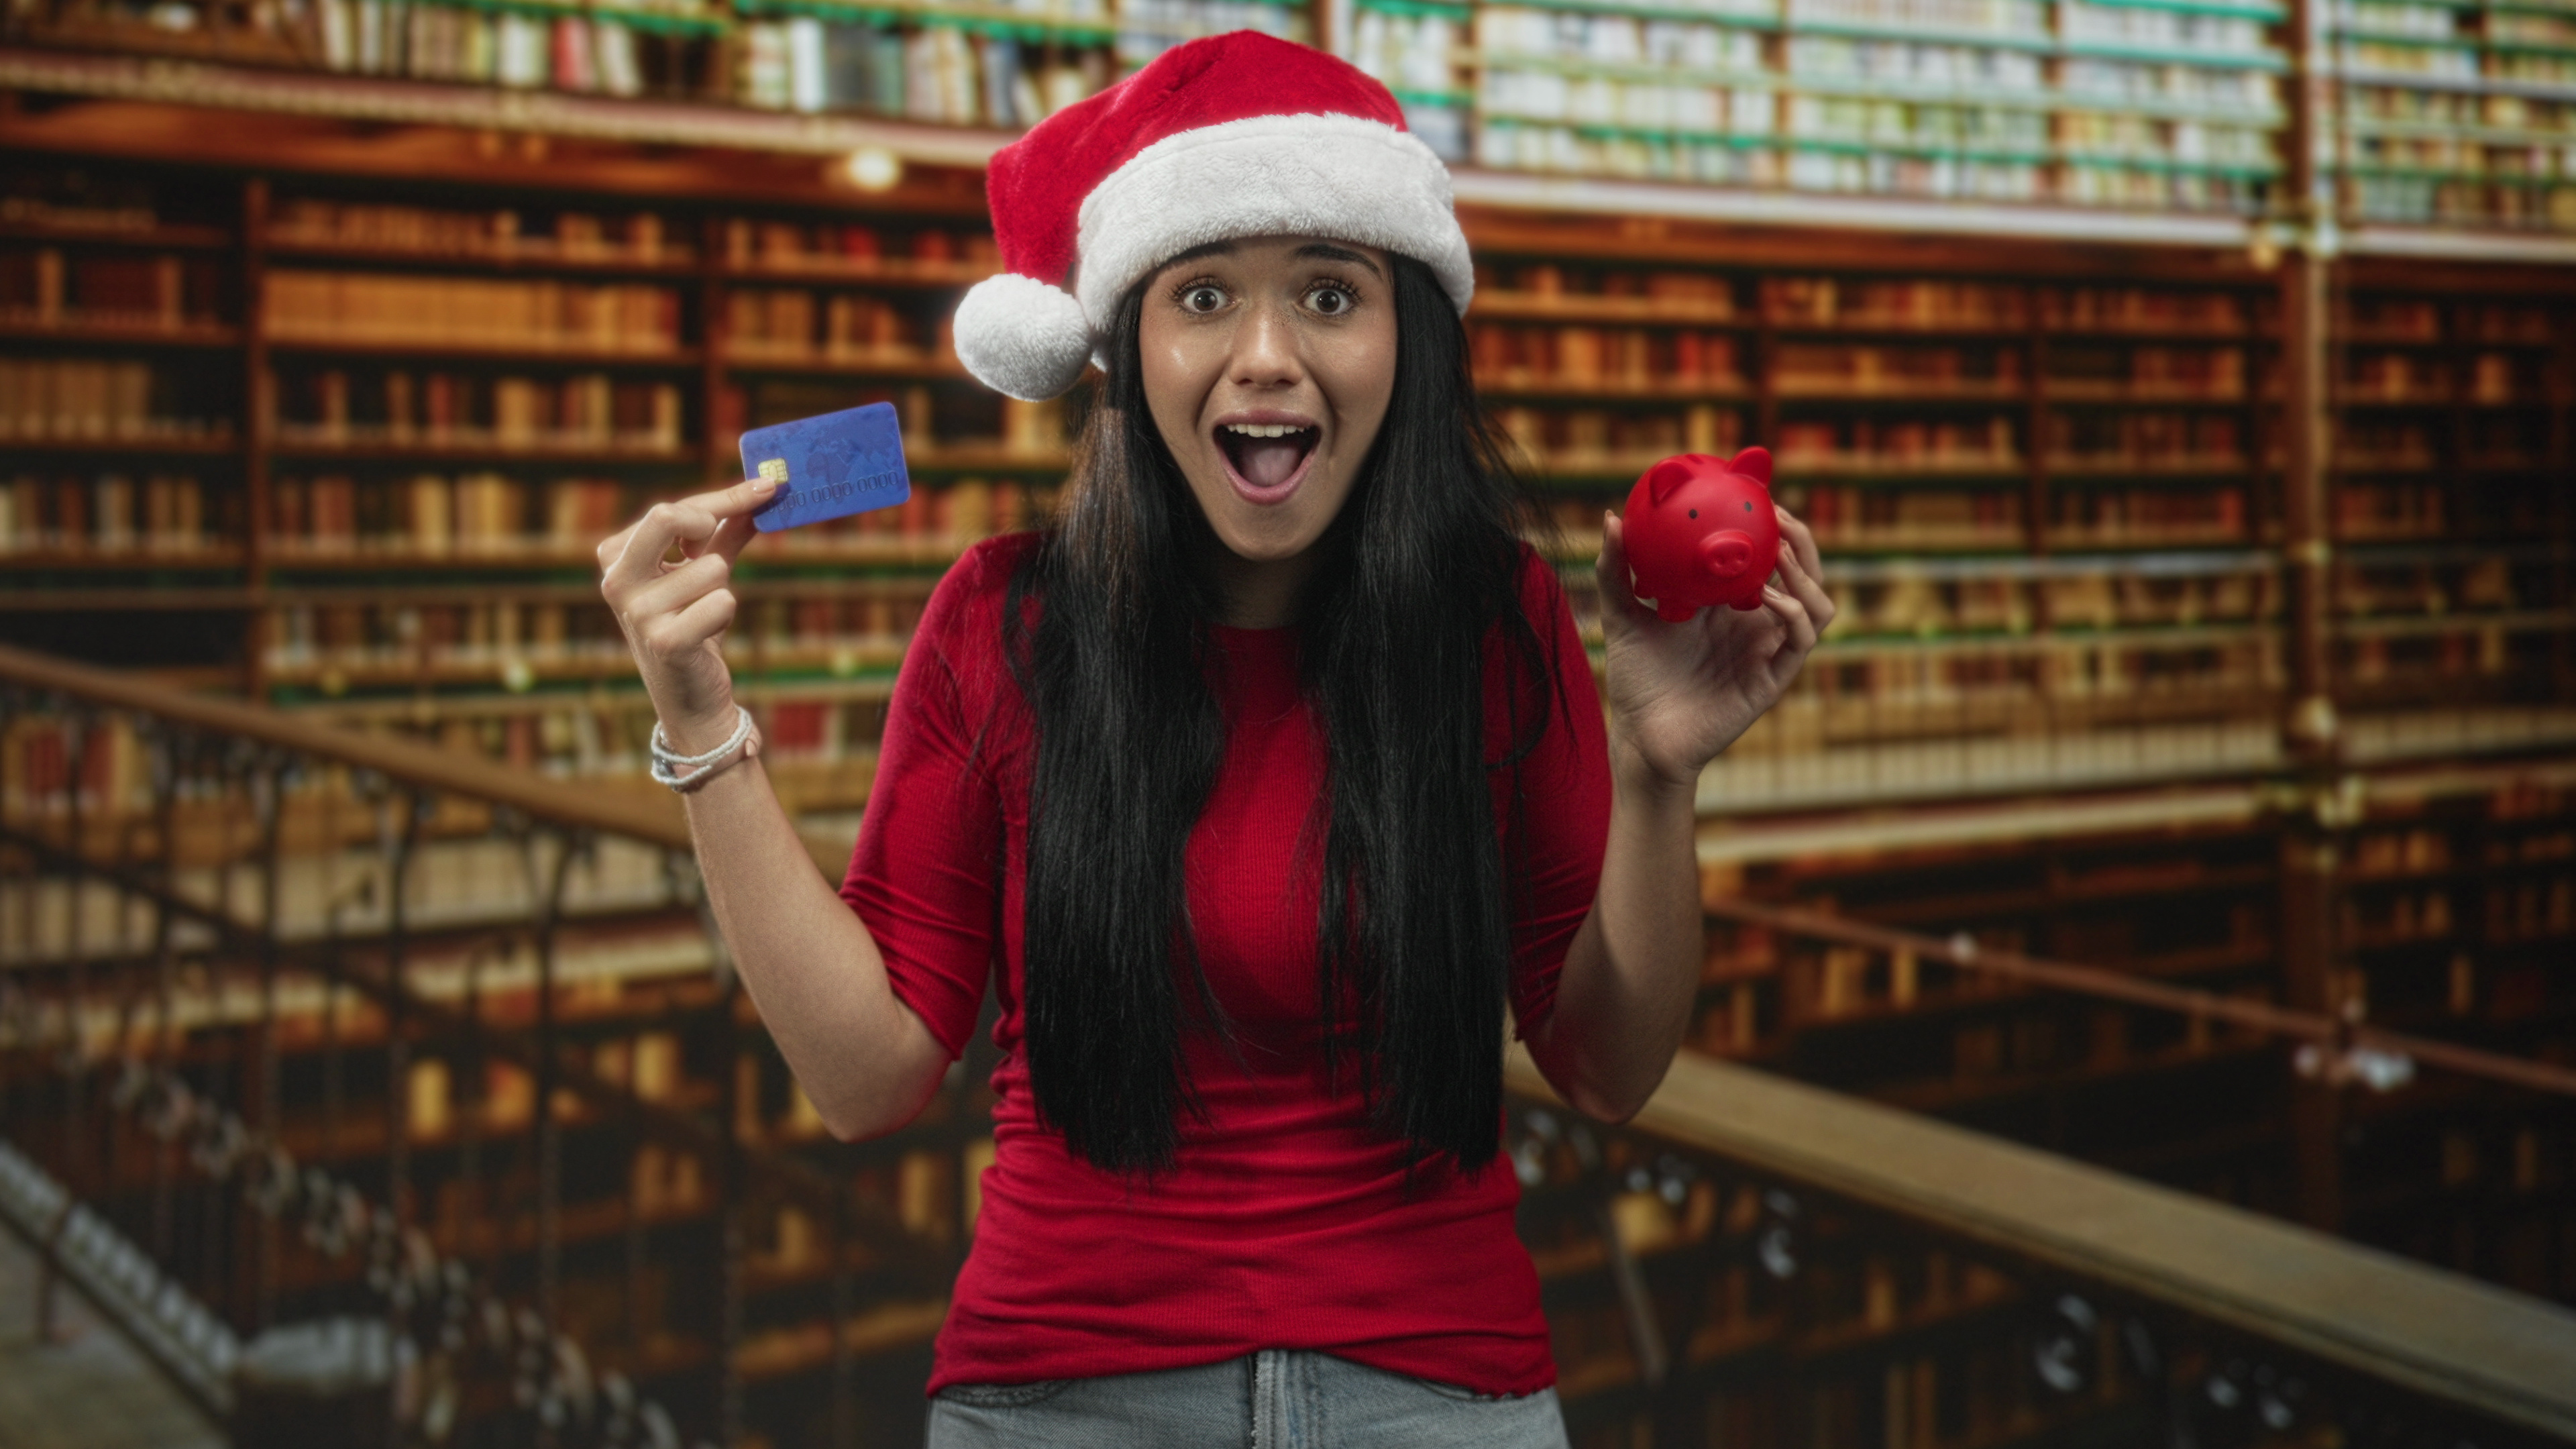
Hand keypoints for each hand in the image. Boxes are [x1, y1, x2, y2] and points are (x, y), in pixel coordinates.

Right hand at [598, 476, 774, 753]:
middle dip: (709, 522)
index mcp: (616, 556)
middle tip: (725, 542)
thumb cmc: (694, 624)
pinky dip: (726, 614)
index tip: (768, 486)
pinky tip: (707, 634)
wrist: (690, 696)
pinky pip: (722, 602)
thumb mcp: (704, 571)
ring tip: (705, 613)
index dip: (725, 498)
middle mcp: (617, 581)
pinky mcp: (665, 642)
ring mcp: (637, 613)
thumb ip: (725, 531)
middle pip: (665, 516)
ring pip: (712, 568)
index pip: (672, 509)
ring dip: (723, 589)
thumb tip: (761, 492)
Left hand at [1595, 504, 1834, 792]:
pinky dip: (1793, 612)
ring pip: (1817, 602)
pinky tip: (1770, 597)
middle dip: (1800, 538)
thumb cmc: (1636, 679)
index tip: (1756, 491)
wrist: (1641, 737)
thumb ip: (1616, 571)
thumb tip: (1611, 518)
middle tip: (1776, 513)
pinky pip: (1800, 639)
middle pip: (1803, 572)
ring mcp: (1767, 650)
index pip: (1766, 556)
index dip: (1772, 524)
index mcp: (1730, 604)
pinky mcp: (1773, 679)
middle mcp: (1756, 623)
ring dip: (1807, 572)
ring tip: (1780, 549)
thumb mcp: (1622, 615)